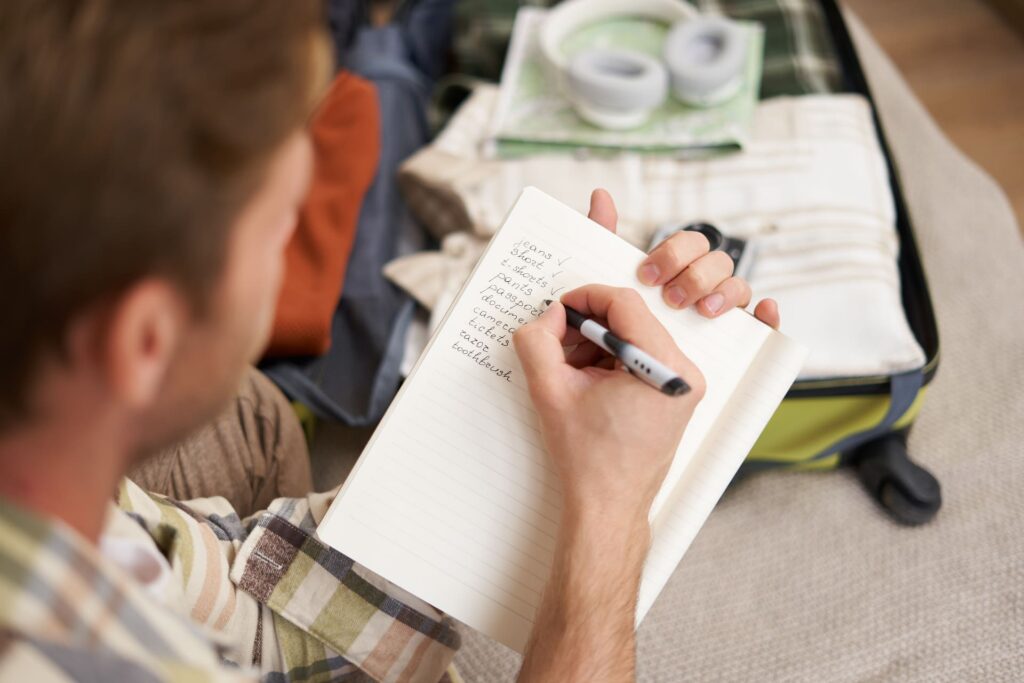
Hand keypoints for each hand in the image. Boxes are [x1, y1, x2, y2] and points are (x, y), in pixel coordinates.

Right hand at [514, 190, 778, 521]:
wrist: (608, 506)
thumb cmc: (587, 458)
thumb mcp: (550, 391)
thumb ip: (538, 341)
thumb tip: (549, 315)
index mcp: (665, 368)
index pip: (624, 303)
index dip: (585, 298)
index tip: (559, 310)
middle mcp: (685, 373)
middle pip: (632, 319)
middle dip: (588, 326)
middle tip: (557, 345)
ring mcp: (685, 385)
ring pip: (636, 337)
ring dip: (598, 343)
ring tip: (570, 370)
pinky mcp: (676, 396)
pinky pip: (643, 358)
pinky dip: (612, 360)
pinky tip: (588, 382)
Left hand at [587, 188, 778, 328]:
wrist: (624, 379)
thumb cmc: (619, 324)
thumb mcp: (608, 280)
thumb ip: (603, 237)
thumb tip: (600, 195)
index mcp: (678, 269)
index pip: (689, 244)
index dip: (672, 254)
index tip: (647, 275)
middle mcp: (703, 286)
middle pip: (716, 261)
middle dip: (694, 275)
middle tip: (670, 299)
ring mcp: (722, 312)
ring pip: (739, 286)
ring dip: (723, 292)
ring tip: (702, 311)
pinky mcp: (739, 340)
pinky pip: (765, 325)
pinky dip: (769, 315)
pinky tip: (764, 312)